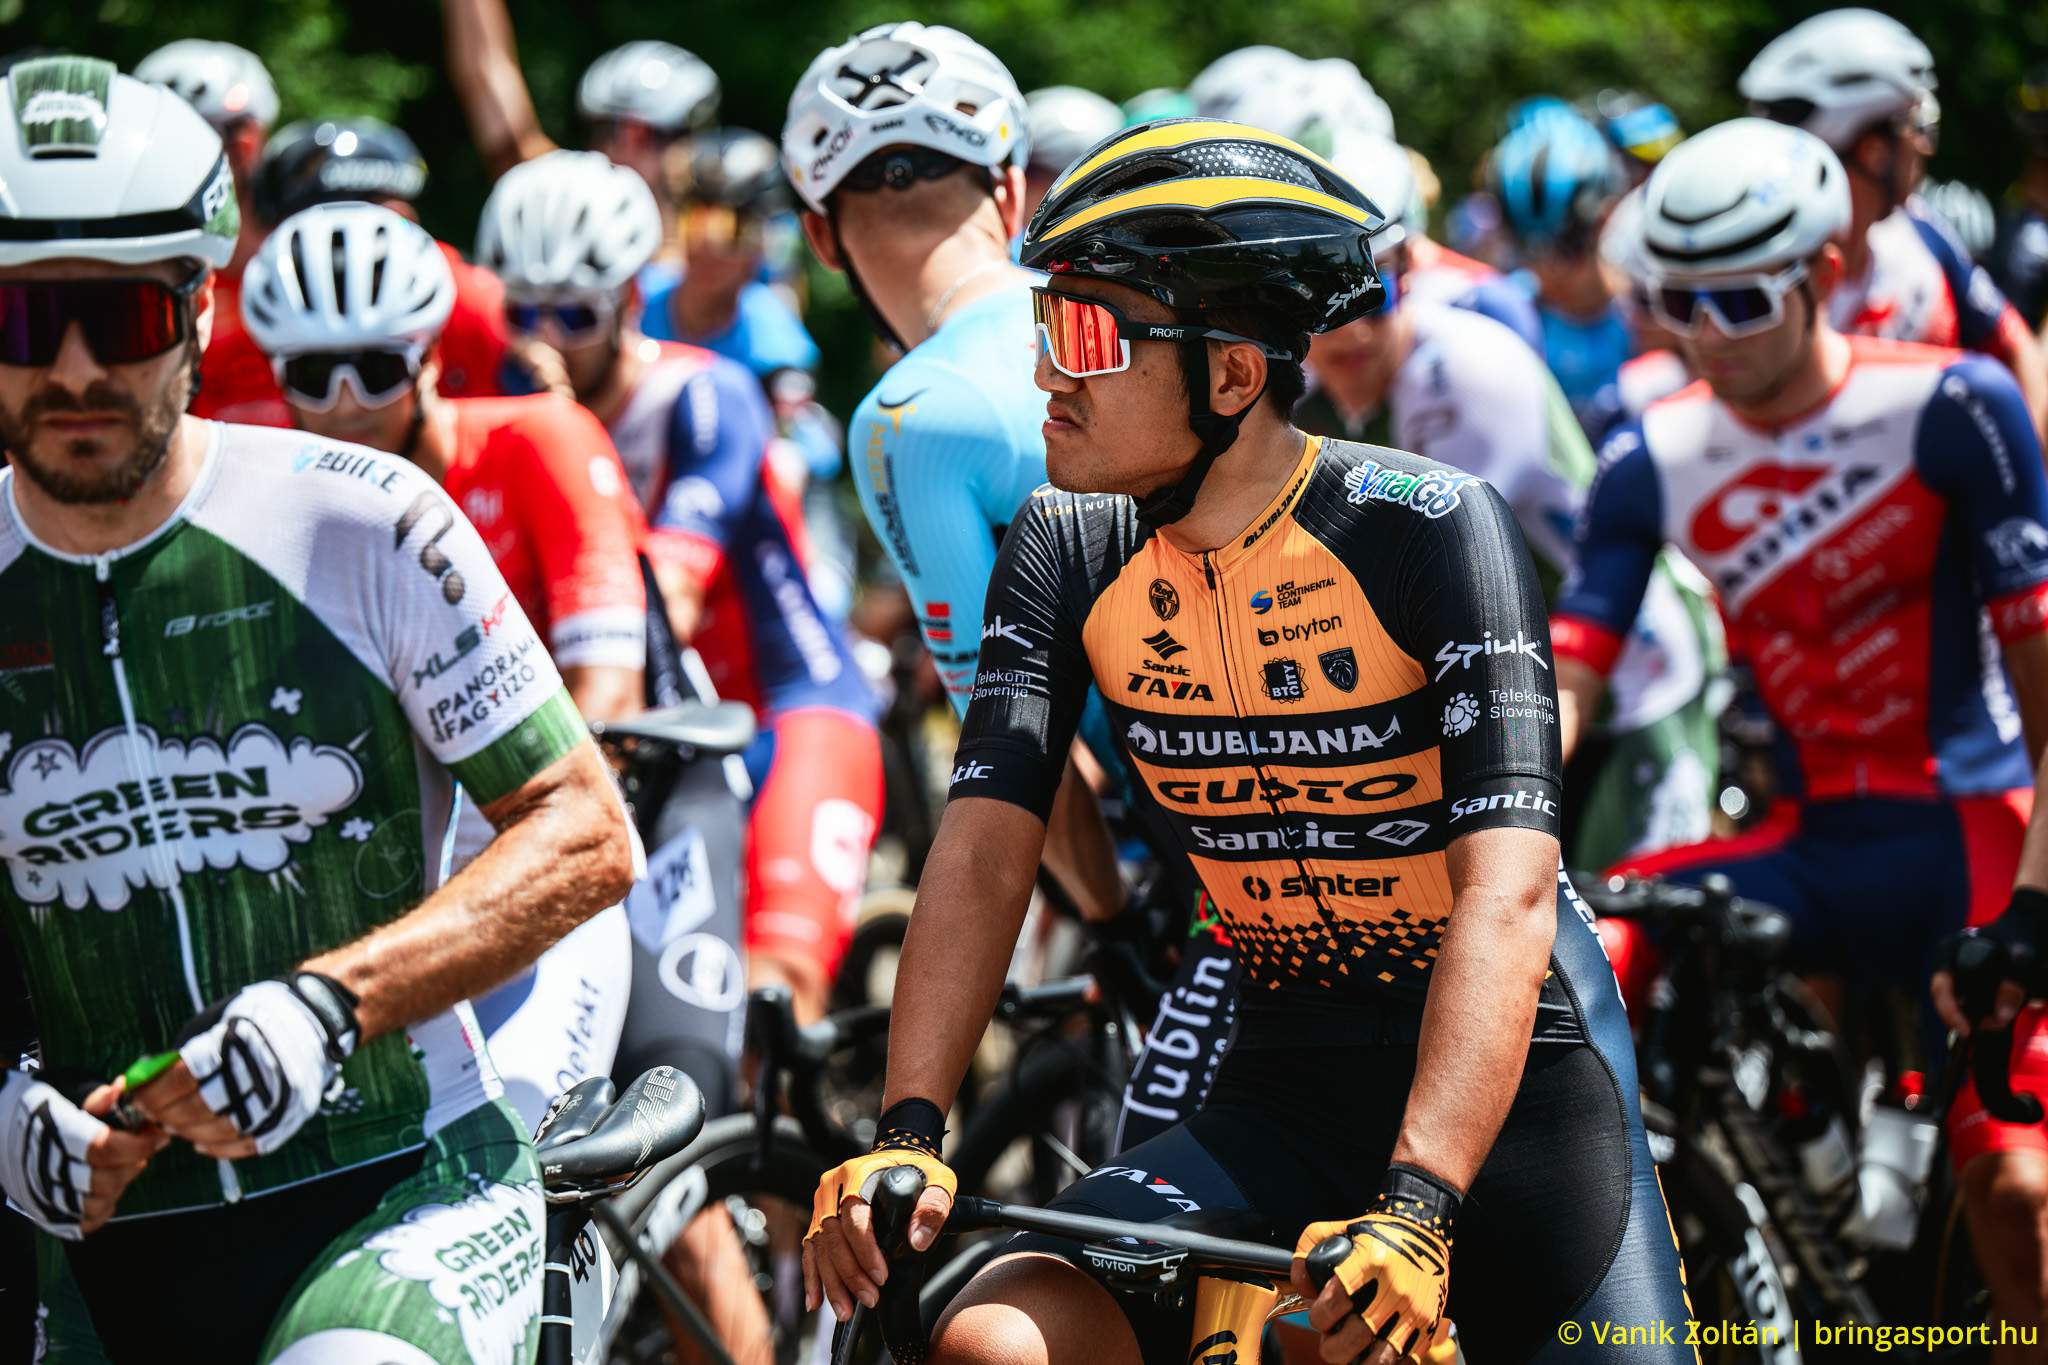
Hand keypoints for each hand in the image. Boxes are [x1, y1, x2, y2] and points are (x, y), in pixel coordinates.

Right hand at [0, 1071, 167, 1238]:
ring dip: (121, 1184)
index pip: (104, 1148)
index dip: (138, 1143)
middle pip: (105, 1180)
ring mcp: (45, 1195)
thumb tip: (121, 1088)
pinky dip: (104, 1207)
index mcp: (53, 1135)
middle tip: (142, 1147)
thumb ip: (96, 1097)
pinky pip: (85, 1221)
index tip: (157, 1134)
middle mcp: (46, 1170)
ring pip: (97, 1203)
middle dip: (133, 1162)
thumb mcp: (65, 1092)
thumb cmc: (40, 1108)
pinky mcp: (46, 1212)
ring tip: (126, 1164)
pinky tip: (109, 1186)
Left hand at [141, 977, 355, 1157]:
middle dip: (166, 1116)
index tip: (138, 1097)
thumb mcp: (215, 1022)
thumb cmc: (256, 1017)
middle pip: (196, 1109)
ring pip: (219, 1132)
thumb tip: (145, 1083)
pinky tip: (201, 1142)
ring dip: (189, 1133)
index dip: (152, 1093)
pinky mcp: (289, 1116)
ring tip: (175, 1126)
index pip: (179, 1079)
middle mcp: (257, 1072)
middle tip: (153, 1115)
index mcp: (235, 1043)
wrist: (316, 1018)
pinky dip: (219, 1149)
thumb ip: (182, 1054)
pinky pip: (247, 1145)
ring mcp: (276, 1098)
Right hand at [801, 1148, 955, 1320]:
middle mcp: (833, 1188)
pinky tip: (815, 1302)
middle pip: (833, 1237)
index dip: (865, 1251)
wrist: (899, 1158)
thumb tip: (918, 1240)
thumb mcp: (938, 1179)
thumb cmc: (918, 1170)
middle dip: (849, 1275)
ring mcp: (823, 1204)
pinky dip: (812, 1277)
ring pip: (820, 1249)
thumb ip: (933, 1206)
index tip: (881, 1276)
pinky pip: (811, 1251)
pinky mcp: (820, 1219)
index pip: (854, 1217)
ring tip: (846, 1311)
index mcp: (857, 1175)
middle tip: (869, 1299)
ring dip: (832, 1283)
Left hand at [1291, 1165, 1457, 1364]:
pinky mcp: (1429, 1324)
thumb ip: (1308, 1250)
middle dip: (1333, 1347)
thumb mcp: (1338, 1228)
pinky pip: (1405, 1359)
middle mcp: (1394, 1288)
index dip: (1318, 1317)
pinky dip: (1385, 1363)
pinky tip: (1373, 1353)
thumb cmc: (1376, 1233)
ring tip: (1350, 1355)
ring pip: (1381, 1357)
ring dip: (1358, 1362)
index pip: (1334, 1303)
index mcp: (1370, 1262)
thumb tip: (1302, 1287)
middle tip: (1329, 1341)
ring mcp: (1414, 1309)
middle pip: (1355, 1336)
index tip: (1318, 1316)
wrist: (1423, 1232)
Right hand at [1933, 887, 2047, 1034]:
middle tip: (1995, 1026)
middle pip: (1945, 1000)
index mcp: (1947, 951)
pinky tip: (1995, 1015)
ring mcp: (1951, 974)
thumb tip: (2000, 1016)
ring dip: (1974, 1018)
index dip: (1951, 1012)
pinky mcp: (1962, 983)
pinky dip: (1977, 1013)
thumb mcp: (2022, 957)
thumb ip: (2013, 983)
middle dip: (1966, 1019)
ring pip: (1955, 1005)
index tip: (1968, 1030)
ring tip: (1999, 1022)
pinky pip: (1963, 1004)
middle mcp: (1943, 963)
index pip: (1940, 988)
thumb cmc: (2019, 939)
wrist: (2024, 930)